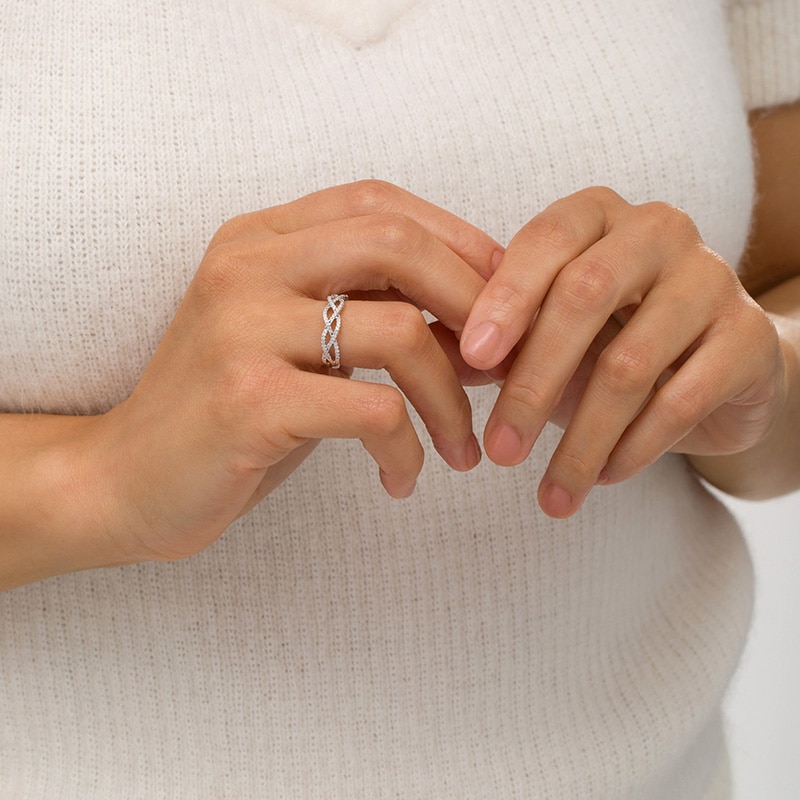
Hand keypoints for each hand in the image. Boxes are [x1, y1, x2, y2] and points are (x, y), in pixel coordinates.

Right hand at [89, 181, 497, 561]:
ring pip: (401, 333)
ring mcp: (243, 328)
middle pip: (398, 245)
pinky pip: (375, 410)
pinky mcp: (250, 399)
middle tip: (503, 369)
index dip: (458, 243)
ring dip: (452, 400)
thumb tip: (478, 320)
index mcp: (258, 239)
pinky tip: (402, 479)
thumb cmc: (226, 411)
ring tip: (460, 448)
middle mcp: (247, 266)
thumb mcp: (291, 341)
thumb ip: (362, 311)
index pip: (380, 204)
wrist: (123, 479)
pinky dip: (409, 449)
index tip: (500, 303)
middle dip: (476, 305)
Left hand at [458, 186, 784, 517]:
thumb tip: (425, 361)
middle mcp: (658, 232)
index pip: (546, 242)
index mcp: (598, 217)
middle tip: (500, 450)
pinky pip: (681, 399)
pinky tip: (602, 478)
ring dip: (581, 439)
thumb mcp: (546, 337)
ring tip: (550, 494)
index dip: (505, 298)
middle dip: (534, 382)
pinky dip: (633, 448)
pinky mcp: (748, 338)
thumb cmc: (609, 344)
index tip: (472, 359)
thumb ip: (490, 343)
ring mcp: (711, 280)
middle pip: (584, 297)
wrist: (712, 371)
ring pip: (630, 363)